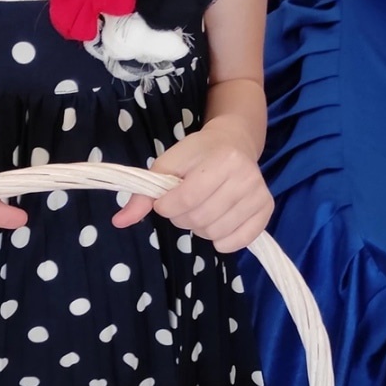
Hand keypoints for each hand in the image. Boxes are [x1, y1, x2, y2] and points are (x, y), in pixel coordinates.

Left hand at [112, 118, 272, 251]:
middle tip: (182, 204)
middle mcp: (246, 176)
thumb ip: (143, 193)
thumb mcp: (168, 164)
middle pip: (200, 218)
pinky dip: (220, 240)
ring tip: (199, 209)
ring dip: (199, 228)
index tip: (164, 199)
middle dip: (181, 217)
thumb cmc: (197, 153)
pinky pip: (237, 243)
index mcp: (222, 159)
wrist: (233, 142)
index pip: (186, 198)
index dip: (167, 205)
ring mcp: (259, 194)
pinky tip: (216, 222)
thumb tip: (119, 222)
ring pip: (216, 233)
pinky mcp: (267, 210)